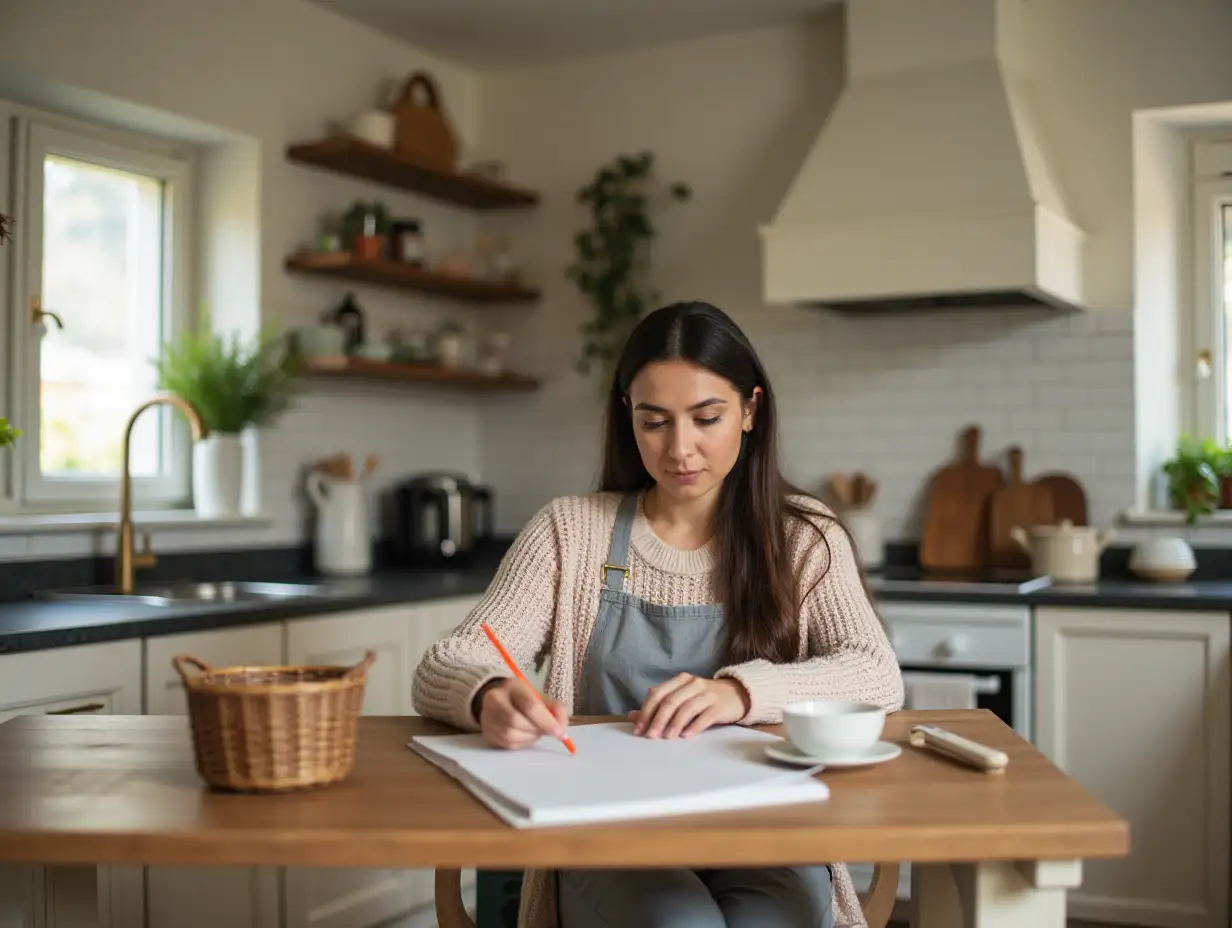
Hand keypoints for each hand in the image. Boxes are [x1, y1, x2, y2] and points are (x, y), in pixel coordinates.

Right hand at [477, 678, 570, 750]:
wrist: (497, 700)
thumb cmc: (523, 698)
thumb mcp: (540, 697)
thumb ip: (556, 710)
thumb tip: (561, 729)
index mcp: (512, 687)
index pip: (529, 705)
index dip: (546, 721)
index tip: (559, 732)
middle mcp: (495, 700)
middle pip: (516, 721)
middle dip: (535, 729)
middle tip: (545, 731)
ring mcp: (487, 717)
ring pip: (510, 735)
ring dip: (529, 738)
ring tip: (535, 732)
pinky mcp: (486, 732)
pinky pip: (506, 745)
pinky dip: (521, 743)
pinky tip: (525, 736)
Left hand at [629, 674, 750, 739]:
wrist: (736, 695)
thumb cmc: (703, 698)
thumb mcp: (681, 698)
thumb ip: (658, 706)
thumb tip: (632, 716)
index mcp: (680, 680)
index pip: (658, 694)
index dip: (646, 712)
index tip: (638, 729)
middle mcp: (693, 683)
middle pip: (670, 701)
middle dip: (658, 720)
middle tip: (650, 736)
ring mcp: (707, 694)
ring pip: (686, 708)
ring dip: (674, 725)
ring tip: (666, 738)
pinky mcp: (719, 706)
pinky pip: (705, 717)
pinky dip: (694, 726)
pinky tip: (686, 736)